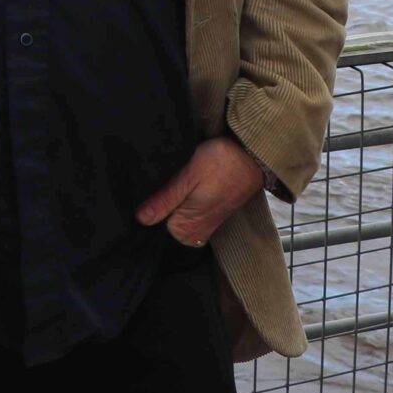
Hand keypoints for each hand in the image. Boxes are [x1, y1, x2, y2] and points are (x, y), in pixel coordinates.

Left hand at [136, 136, 269, 249]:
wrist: (252, 156)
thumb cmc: (221, 162)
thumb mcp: (188, 176)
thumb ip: (165, 199)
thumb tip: (141, 219)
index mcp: (185, 230)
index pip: (151, 223)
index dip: (151, 202)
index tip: (161, 186)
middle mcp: (194, 235)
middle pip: (163, 222)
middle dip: (164, 201)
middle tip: (175, 181)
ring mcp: (202, 228)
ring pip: (174, 216)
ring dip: (175, 199)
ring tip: (185, 182)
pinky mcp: (209, 218)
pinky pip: (186, 214)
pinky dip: (184, 200)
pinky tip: (190, 186)